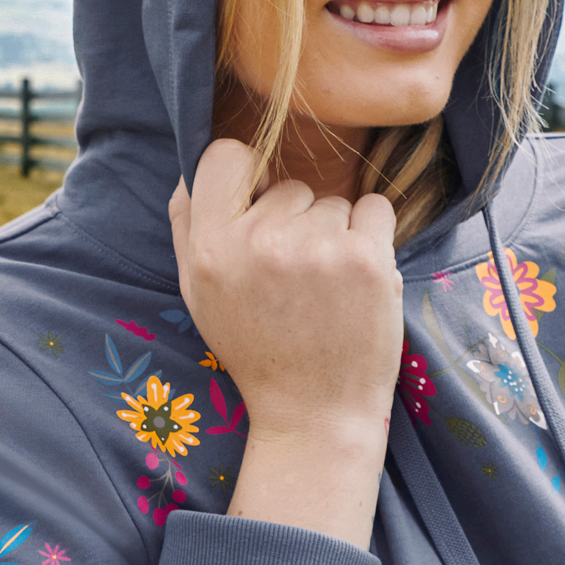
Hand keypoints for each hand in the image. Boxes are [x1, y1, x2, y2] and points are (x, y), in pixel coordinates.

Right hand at [167, 138, 401, 544]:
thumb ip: (189, 226)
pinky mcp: (366, 258)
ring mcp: (317, 248)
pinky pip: (375, 208)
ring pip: (333, 202)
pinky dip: (373, 233)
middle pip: (289, 186)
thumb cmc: (257, 349)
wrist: (315, 409)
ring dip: (336, 234)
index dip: (247, 174)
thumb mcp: (199, 293)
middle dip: (297, 221)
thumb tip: (192, 169)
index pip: (225, 155)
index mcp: (211, 247)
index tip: (259, 205)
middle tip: (297, 278)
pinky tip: (359, 273)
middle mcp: (260, 241)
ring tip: (326, 288)